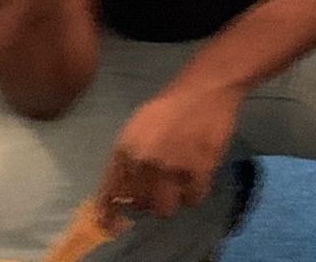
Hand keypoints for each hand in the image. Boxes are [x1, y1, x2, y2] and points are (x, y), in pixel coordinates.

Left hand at [97, 81, 243, 227]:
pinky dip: (193, 193)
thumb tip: (123, 192)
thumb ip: (127, 159)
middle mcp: (144, 161)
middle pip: (139, 204)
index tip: (115, 227)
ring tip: (176, 185)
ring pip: (164, 209)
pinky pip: (192, 199)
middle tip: (158, 187)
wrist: (205, 89)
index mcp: (125, 149)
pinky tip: (195, 178)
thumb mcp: (136, 127)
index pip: (110, 194)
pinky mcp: (199, 170)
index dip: (109, 216)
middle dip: (147, 200)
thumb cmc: (169, 105)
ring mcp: (172, 167)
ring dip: (169, 200)